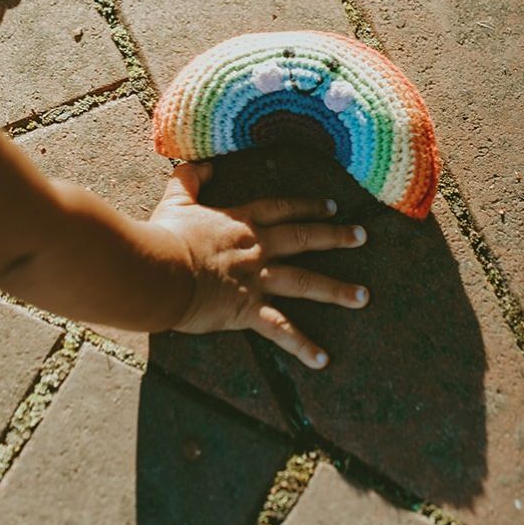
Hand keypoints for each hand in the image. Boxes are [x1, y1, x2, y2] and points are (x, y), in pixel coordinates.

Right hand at [148, 162, 368, 369]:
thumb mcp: (175, 200)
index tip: (331, 206)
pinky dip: (301, 346)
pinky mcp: (247, 309)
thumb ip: (190, 179)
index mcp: (241, 222)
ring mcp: (256, 280)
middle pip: (304, 239)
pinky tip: (322, 360)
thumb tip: (204, 164)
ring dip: (337, 290)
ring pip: (305, 282)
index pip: (281, 209)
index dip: (306, 206)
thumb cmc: (165, 237)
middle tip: (363, 236)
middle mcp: (258, 249)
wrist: (160, 271)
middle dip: (336, 237)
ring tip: (363, 297)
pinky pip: (280, 330)